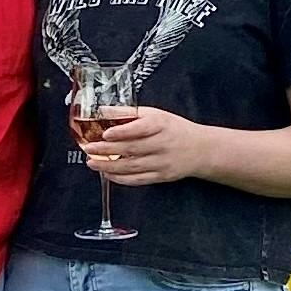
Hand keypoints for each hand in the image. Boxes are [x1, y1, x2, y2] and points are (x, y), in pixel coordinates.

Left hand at [85, 106, 215, 186]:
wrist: (201, 149)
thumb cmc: (174, 129)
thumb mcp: (155, 114)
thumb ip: (129, 113)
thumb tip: (103, 111)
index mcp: (160, 125)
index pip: (140, 128)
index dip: (122, 132)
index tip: (105, 133)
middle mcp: (162, 144)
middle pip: (132, 149)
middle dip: (107, 150)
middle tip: (89, 149)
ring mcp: (162, 162)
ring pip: (132, 167)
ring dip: (109, 166)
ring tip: (92, 163)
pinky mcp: (161, 176)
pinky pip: (138, 180)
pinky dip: (121, 179)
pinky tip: (108, 175)